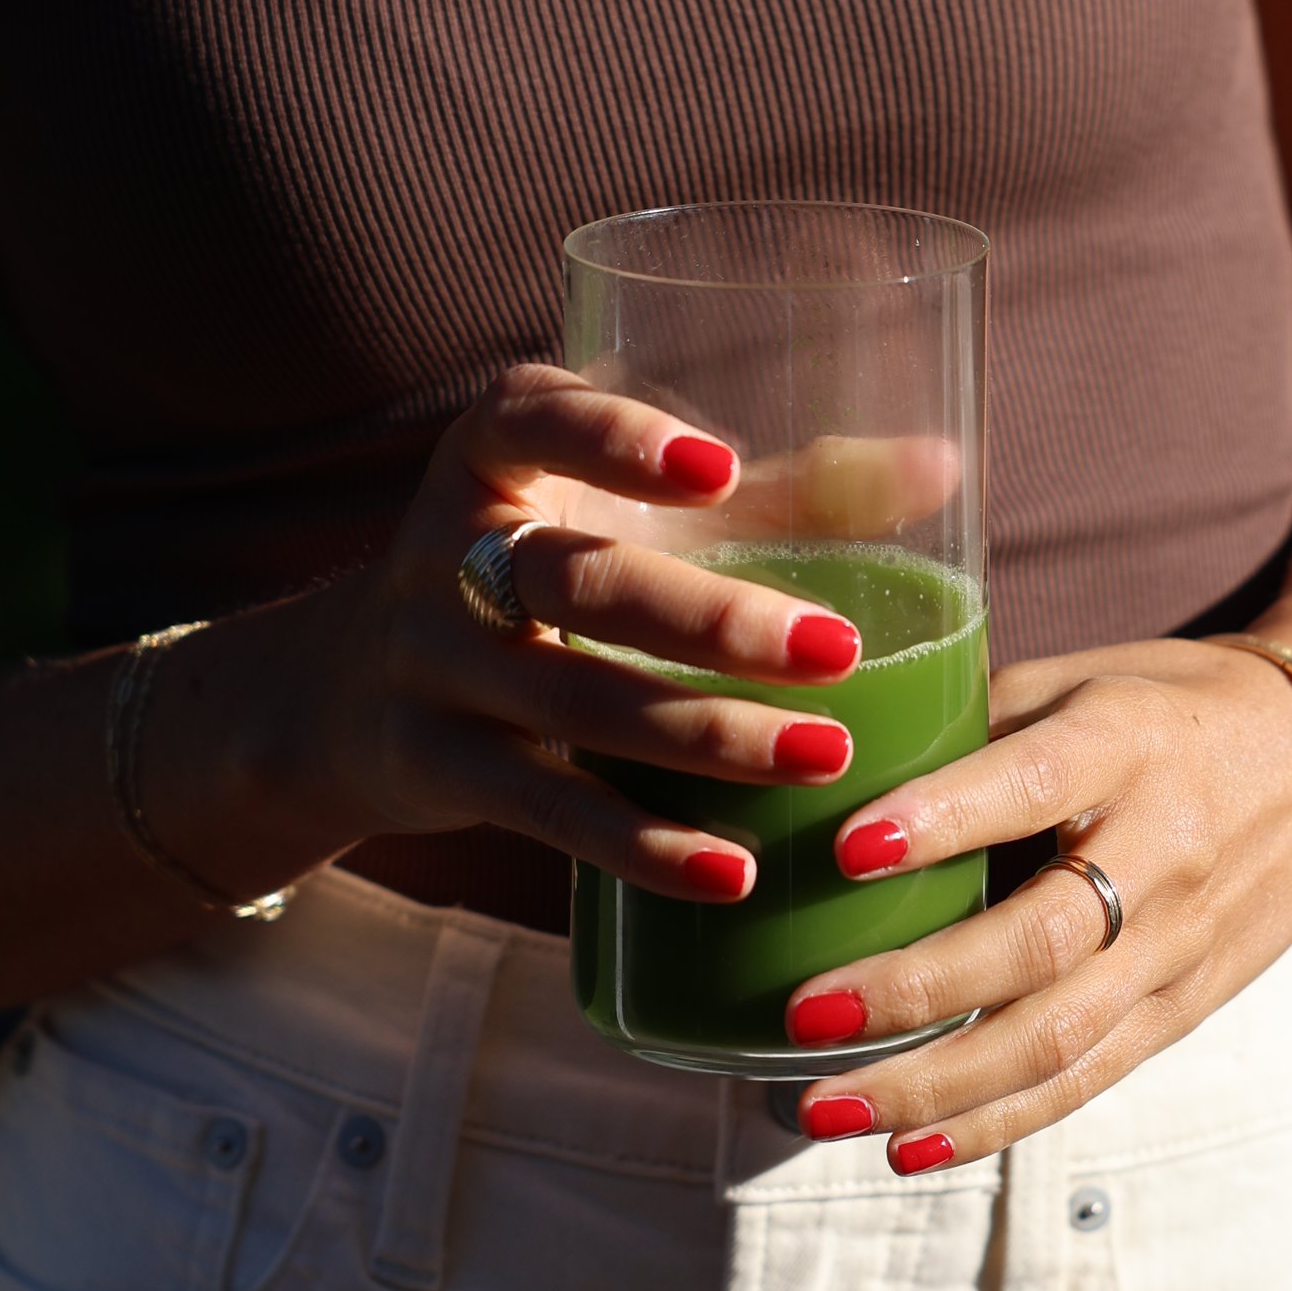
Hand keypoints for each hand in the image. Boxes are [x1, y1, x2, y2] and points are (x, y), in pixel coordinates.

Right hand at [268, 365, 870, 898]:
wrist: (345, 694)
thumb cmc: (545, 573)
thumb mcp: (625, 519)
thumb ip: (776, 495)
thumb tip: (946, 465)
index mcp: (493, 456)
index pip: (534, 419)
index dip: (617, 439)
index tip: (720, 467)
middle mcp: (448, 552)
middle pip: (580, 579)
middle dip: (710, 619)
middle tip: (835, 649)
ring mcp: (432, 666)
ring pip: (574, 700)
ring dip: (704, 735)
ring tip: (825, 755)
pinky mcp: (437, 768)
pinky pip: (547, 809)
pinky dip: (643, 844)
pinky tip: (736, 870)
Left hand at [779, 635, 1291, 1171]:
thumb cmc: (1164, 713)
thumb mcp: (1080, 681)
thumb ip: (971, 726)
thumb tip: (826, 769)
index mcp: (1125, 743)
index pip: (1032, 783)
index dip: (942, 820)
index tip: (846, 848)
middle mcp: (1160, 849)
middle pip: (1040, 940)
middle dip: (915, 989)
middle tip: (804, 1014)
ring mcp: (1177, 944)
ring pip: (1057, 1035)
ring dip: (935, 1084)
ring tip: (825, 1108)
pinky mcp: (1182, 1010)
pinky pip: (1085, 1079)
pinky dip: (993, 1123)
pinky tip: (907, 1148)